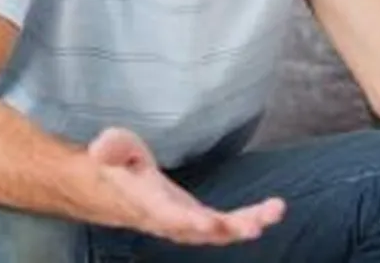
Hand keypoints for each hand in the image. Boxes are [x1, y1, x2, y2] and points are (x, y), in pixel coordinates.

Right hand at [89, 128, 285, 245]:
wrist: (108, 192)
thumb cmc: (115, 166)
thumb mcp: (111, 150)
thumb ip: (113, 148)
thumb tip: (103, 146)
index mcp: (147, 203)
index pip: (167, 216)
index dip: (187, 222)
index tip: (209, 224)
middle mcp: (169, 220)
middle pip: (201, 231)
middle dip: (230, 229)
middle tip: (256, 226)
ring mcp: (185, 223)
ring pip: (218, 232)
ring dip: (248, 224)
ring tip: (276, 210)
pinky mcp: (198, 220)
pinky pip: (226, 226)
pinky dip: (249, 220)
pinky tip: (272, 210)